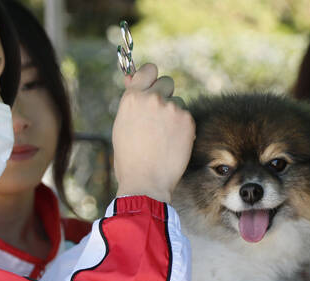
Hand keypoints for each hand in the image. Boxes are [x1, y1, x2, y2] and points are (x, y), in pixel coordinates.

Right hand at [112, 63, 195, 203]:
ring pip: (178, 101)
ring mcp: (171, 108)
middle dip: (165, 95)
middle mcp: (152, 98)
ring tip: (164, 137)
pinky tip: (173, 143)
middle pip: (167, 82)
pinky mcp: (187, 119)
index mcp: (132, 98)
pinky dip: (183, 128)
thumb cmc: (129, 158)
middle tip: (160, 117)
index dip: (152, 78)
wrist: (145, 181)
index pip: (148, 70)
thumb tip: (133, 79)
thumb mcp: (122, 126)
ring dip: (174, 114)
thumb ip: (131, 103)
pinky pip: (187, 116)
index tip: (153, 86)